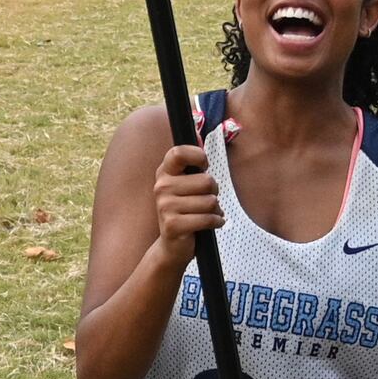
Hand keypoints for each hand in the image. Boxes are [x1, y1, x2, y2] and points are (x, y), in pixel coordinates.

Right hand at [153, 139, 224, 258]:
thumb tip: (197, 132)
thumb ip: (192, 164)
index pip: (179, 153)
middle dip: (214, 192)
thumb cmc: (185, 212)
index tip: (204, 166)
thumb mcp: (185, 186)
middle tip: (206, 201)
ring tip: (206, 215)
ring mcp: (165, 206)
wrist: (172, 246)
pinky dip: (216, 222)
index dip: (198, 156)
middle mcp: (161, 187)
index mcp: (164, 173)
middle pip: (206, 180)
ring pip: (210, 201)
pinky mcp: (173, 224)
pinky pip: (208, 218)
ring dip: (215, 210)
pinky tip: (211, 224)